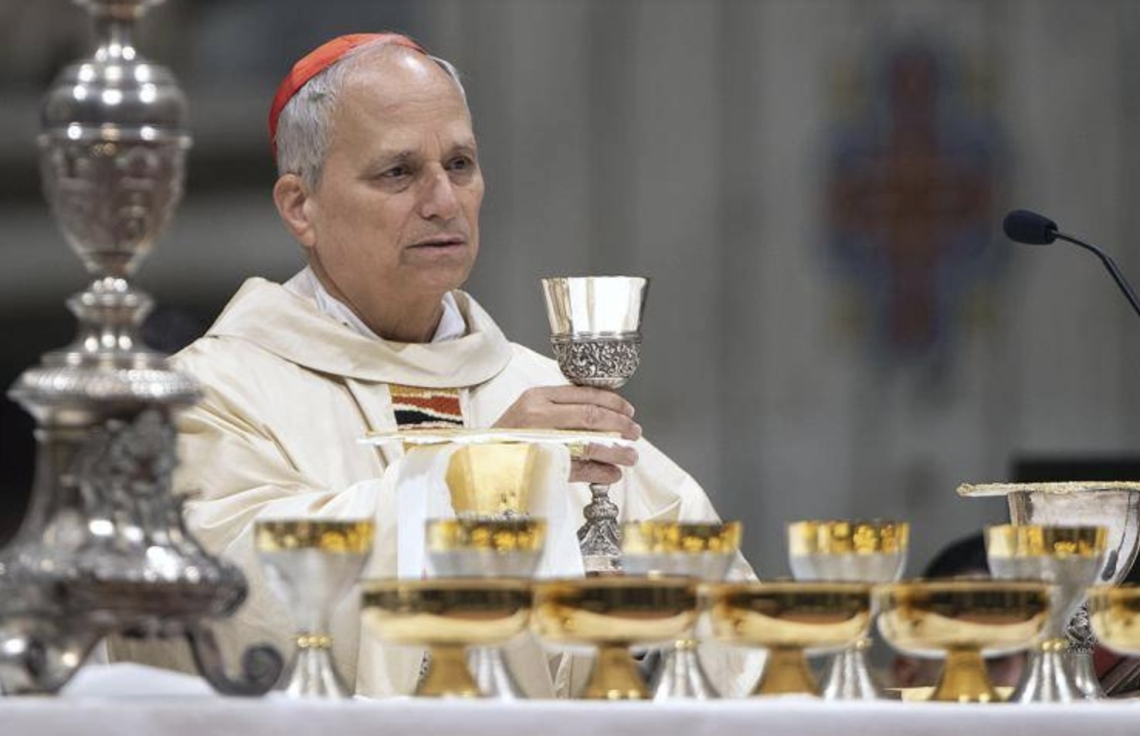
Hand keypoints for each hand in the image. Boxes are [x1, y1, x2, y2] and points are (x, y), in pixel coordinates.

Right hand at [493, 386, 640, 484]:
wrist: (478, 460)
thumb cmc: (506, 438)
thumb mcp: (528, 412)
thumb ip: (559, 408)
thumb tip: (603, 414)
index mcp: (537, 397)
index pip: (585, 394)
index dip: (613, 402)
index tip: (628, 411)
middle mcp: (539, 415)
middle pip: (592, 416)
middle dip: (620, 424)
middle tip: (635, 432)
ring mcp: (540, 441)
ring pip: (590, 442)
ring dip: (617, 450)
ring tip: (631, 456)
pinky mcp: (542, 466)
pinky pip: (579, 469)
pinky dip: (600, 472)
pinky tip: (612, 474)